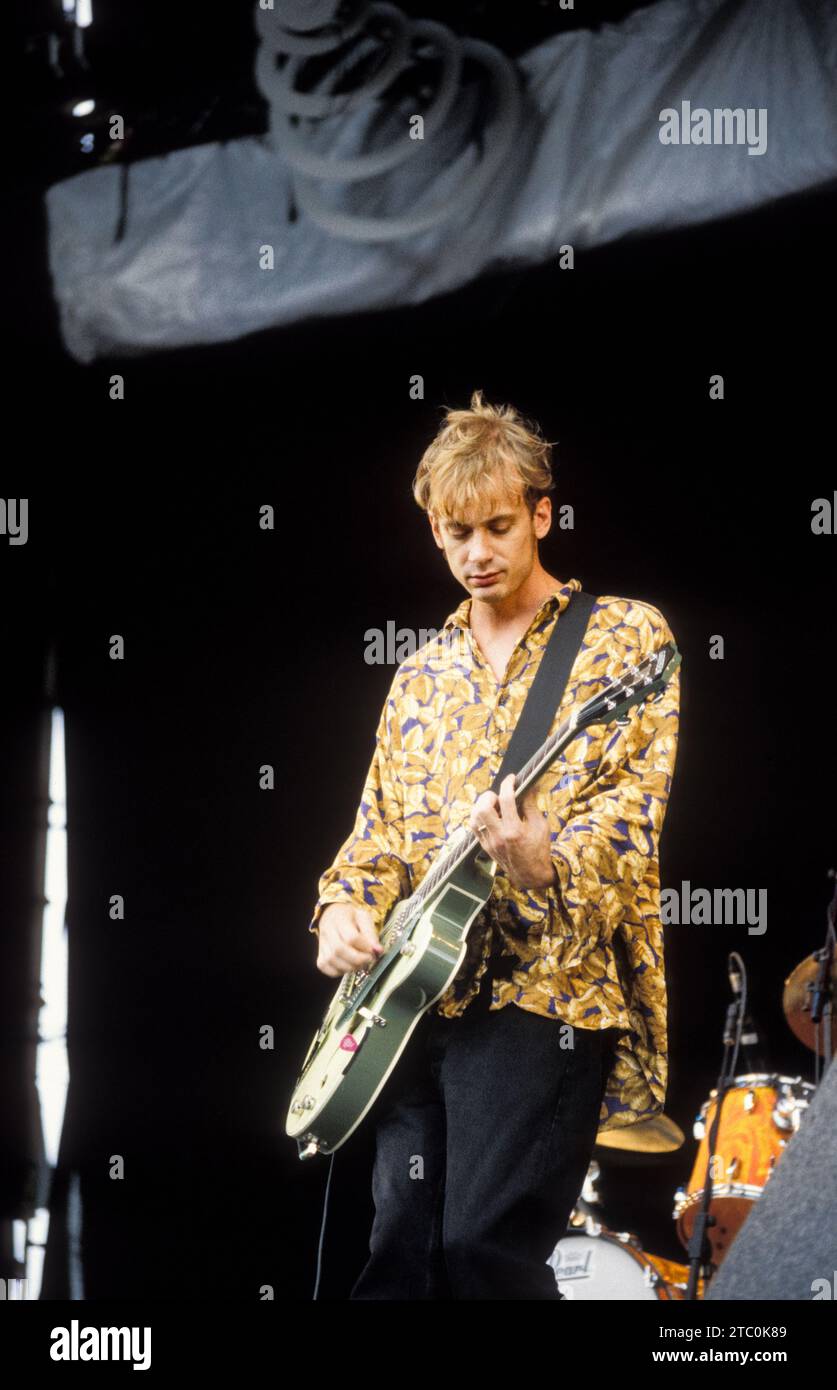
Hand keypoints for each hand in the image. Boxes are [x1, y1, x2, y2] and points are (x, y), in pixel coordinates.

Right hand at [315, 903, 383, 976]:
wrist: (334, 915)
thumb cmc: (352, 917)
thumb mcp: (364, 918)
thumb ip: (371, 934)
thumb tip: (378, 951)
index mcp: (340, 918)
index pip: (351, 937)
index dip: (365, 947)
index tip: (374, 951)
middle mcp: (327, 930)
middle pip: (339, 949)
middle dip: (358, 959)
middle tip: (369, 959)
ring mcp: (321, 943)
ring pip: (331, 960)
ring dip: (349, 966)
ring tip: (360, 963)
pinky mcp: (319, 954)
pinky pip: (324, 966)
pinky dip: (338, 971)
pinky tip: (348, 966)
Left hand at [468, 773, 557, 892]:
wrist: (531, 875)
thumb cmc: (539, 849)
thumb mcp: (541, 826)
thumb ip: (532, 805)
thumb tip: (531, 785)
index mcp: (515, 830)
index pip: (506, 799)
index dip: (508, 784)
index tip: (512, 779)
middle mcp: (499, 836)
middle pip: (482, 808)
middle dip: (489, 796)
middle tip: (499, 796)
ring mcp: (490, 843)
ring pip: (474, 818)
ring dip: (481, 806)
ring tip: (493, 805)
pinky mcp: (485, 847)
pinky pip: (475, 827)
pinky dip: (479, 817)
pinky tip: (489, 815)